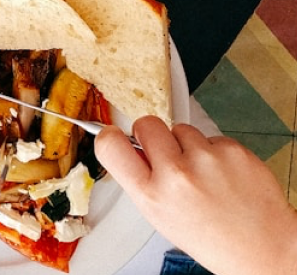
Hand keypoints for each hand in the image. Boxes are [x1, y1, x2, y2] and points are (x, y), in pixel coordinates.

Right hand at [95, 117, 296, 274]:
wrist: (264, 249)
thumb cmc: (213, 238)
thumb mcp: (161, 217)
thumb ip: (142, 180)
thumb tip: (129, 145)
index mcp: (152, 195)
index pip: (110, 145)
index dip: (109, 135)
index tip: (113, 135)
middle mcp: (177, 174)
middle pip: (146, 123)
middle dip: (153, 136)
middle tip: (167, 155)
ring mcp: (206, 159)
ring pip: (181, 129)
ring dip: (188, 145)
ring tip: (204, 174)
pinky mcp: (232, 150)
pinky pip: (211, 137)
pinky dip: (215, 152)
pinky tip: (224, 175)